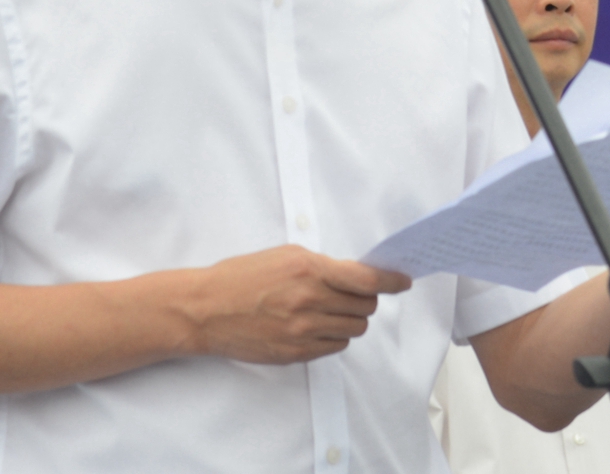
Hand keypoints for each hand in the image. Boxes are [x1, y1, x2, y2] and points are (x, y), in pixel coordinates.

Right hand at [189, 245, 410, 364]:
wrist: (207, 310)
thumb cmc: (241, 277)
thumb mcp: (284, 256)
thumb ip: (322, 266)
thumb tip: (355, 275)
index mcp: (308, 269)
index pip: (366, 279)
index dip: (391, 281)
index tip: (403, 281)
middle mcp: (310, 300)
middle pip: (366, 306)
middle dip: (365, 299)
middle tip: (352, 293)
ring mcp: (304, 330)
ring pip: (355, 328)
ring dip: (350, 319)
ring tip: (328, 310)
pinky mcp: (297, 353)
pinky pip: (336, 346)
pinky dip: (333, 335)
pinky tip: (315, 325)